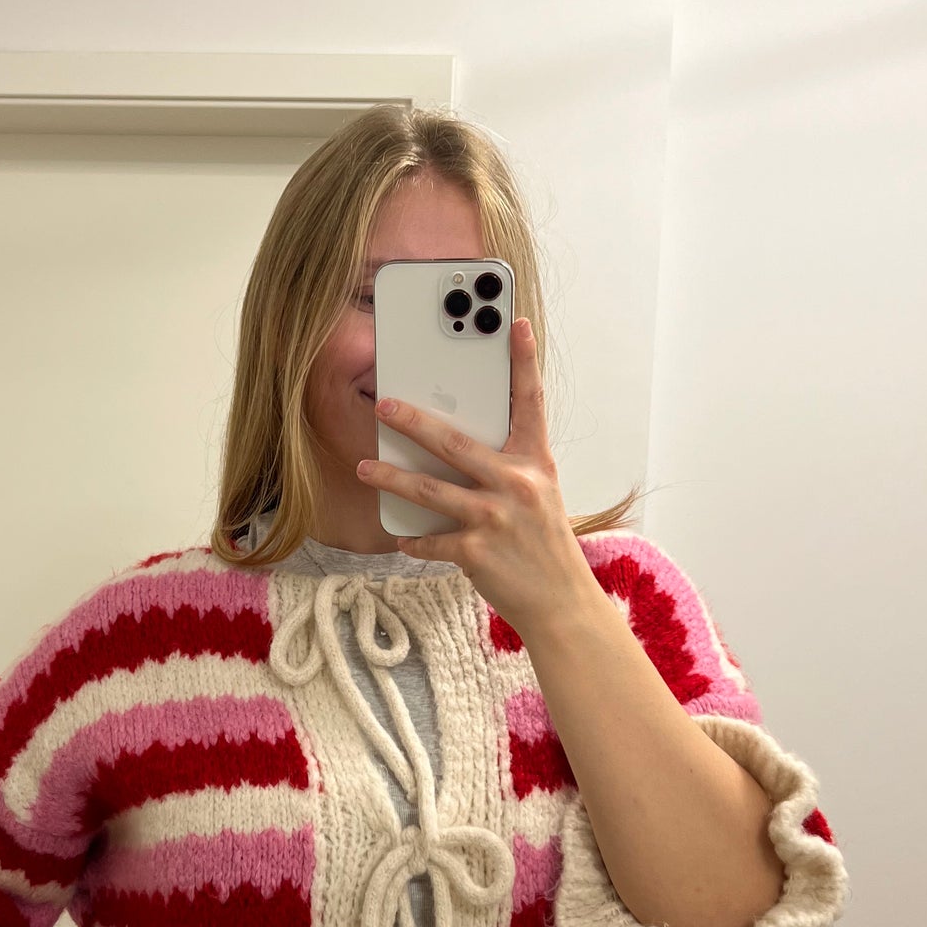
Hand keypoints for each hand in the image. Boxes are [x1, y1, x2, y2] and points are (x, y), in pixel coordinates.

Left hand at [354, 316, 595, 634]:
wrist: (561, 602)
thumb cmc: (545, 545)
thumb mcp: (540, 495)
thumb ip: (508, 467)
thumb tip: (456, 446)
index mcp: (536, 463)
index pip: (531, 403)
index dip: (524, 361)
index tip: (516, 323)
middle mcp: (518, 484)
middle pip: (455, 442)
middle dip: (414, 421)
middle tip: (384, 406)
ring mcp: (496, 518)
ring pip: (430, 489)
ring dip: (392, 478)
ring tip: (365, 469)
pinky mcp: (477, 552)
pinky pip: (432, 539)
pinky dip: (413, 540)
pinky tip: (400, 537)